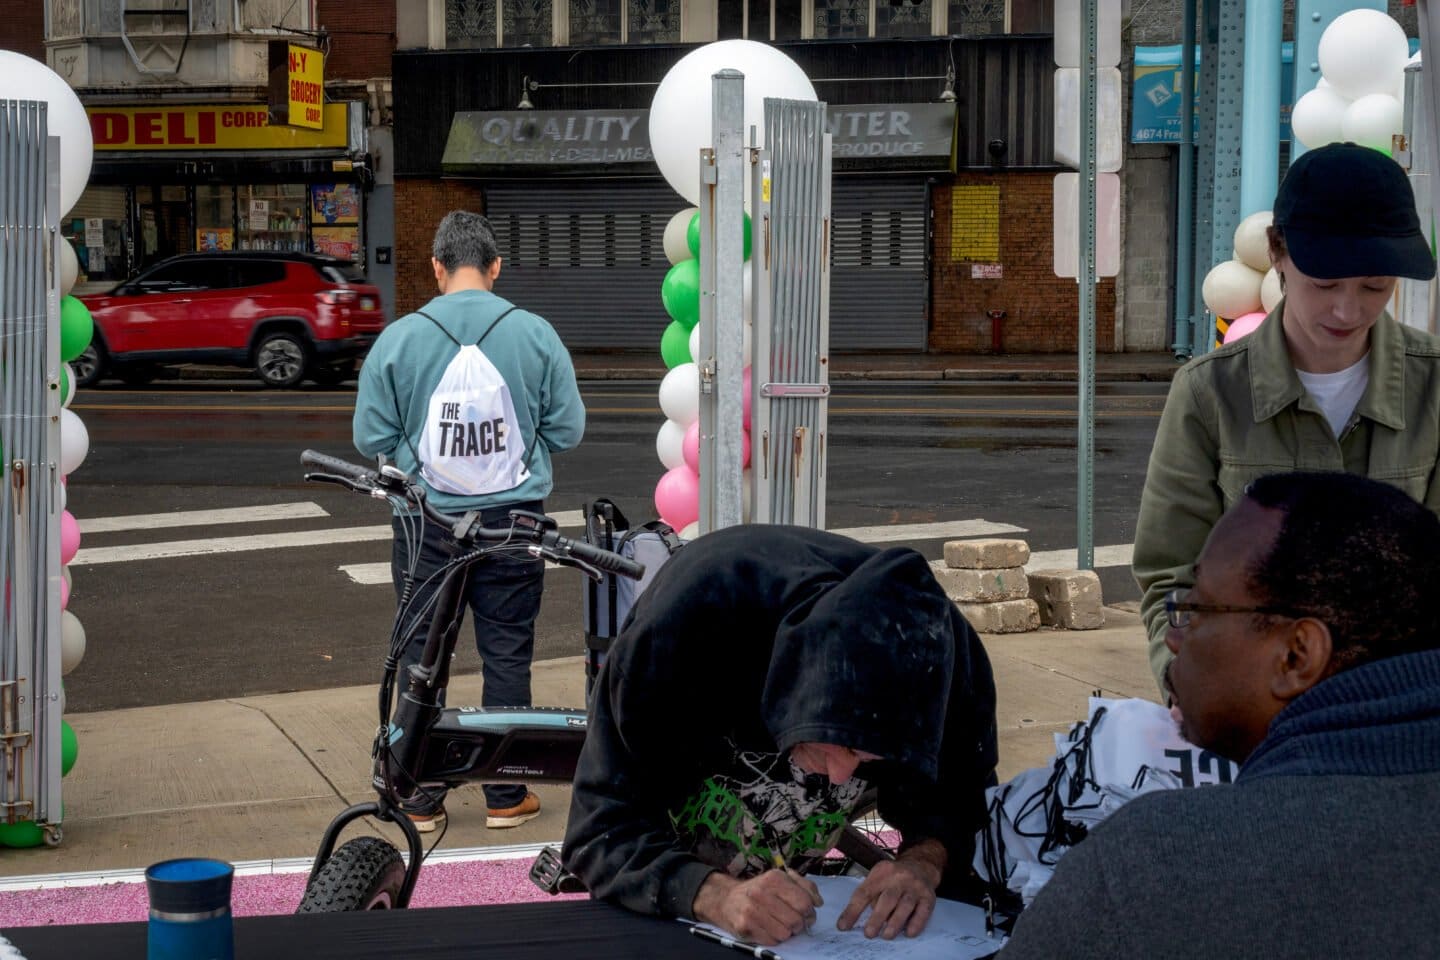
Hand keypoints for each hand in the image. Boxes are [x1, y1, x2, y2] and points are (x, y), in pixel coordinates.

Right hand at [692, 869, 823, 945]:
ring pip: (785, 933)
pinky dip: (773, 938)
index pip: (804, 902)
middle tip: (794, 922)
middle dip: (799, 924)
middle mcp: (761, 892)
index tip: (806, 914)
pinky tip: (767, 929)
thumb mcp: (781, 880)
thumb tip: (818, 902)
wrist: (726, 899)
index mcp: (774, 878)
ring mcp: (751, 910)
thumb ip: (804, 886)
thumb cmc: (759, 890)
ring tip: (779, 924)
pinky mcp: (744, 926)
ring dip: (786, 933)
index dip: (809, 912)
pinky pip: (771, 941)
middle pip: (796, 920)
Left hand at [836, 855, 939, 939]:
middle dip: (877, 917)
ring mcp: (915, 886)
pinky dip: (916, 922)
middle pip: (887, 898)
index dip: (853, 910)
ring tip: (886, 935)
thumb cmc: (894, 877)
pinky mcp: (928, 896)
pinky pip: (923, 910)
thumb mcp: (878, 878)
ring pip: (905, 905)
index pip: (864, 892)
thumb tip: (852, 921)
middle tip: (869, 933)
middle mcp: (899, 878)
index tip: (843, 926)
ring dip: (895, 922)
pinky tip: (909, 932)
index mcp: (881, 873)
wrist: (921, 866)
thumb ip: (868, 895)